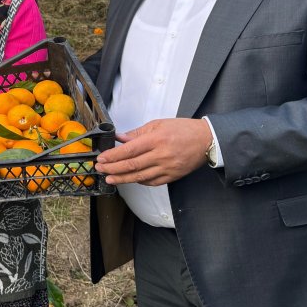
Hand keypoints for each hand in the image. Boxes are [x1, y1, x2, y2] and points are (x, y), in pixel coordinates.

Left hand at [95, 118, 211, 185]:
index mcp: (156, 140)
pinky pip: (152, 182)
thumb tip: (120, 138)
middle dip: (113, 168)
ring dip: (122, 179)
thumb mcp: (158, 124)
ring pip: (140, 177)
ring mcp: (167, 168)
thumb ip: (138, 133)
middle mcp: (161, 155)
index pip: (129, 150)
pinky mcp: (172, 176)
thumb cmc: (183, 130)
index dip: (113, 156)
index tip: (102, 158)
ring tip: (110, 178)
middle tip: (101, 169)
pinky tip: (130, 180)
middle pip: (132, 165)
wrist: (206, 140)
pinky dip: (140, 182)